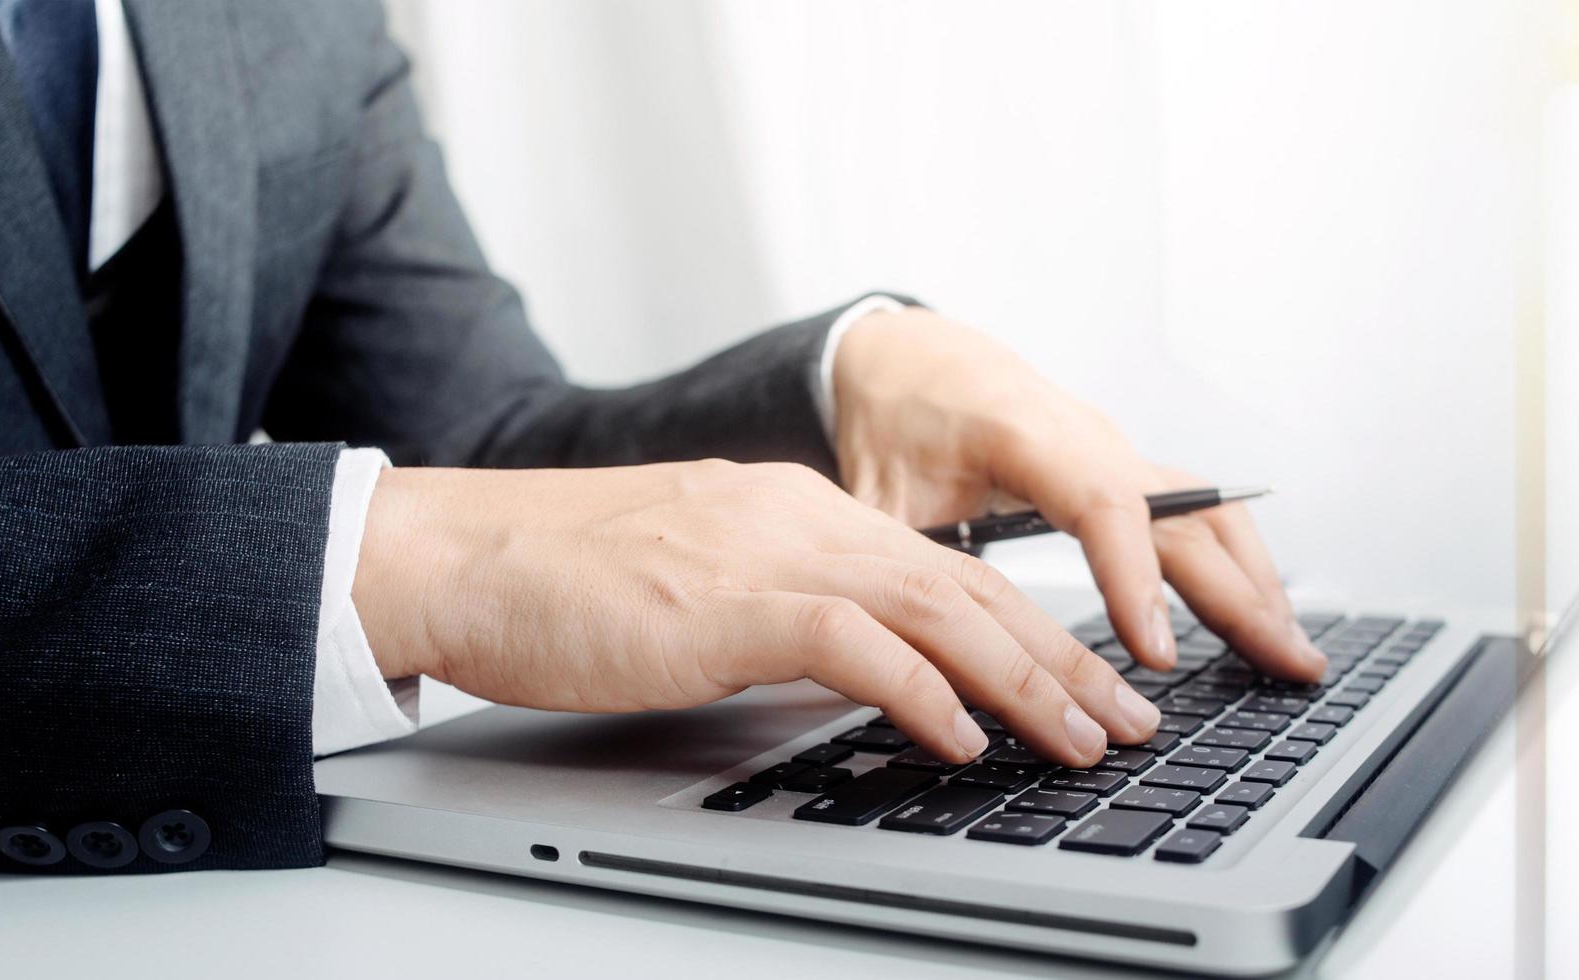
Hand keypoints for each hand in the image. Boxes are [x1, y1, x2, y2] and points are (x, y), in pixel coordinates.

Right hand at [355, 461, 1157, 767]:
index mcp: (800, 511)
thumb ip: (787, 618)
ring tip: (1083, 737)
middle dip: (1062, 659)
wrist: (450, 558)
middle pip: (969, 588)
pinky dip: (923, 691)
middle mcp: (802, 518)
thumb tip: (862, 678)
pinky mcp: (726, 602)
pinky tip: (964, 737)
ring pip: (937, 610)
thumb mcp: (701, 592)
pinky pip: (856, 644)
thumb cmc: (556, 586)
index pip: (948, 571)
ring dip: (1024, 681)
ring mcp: (767, 553)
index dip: (1032, 629)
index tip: (1090, 683)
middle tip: (1127, 720)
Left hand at [827, 308, 1323, 680]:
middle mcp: (1091, 438)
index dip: (1134, 578)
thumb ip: (893, 562)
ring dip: (1257, 585)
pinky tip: (1262, 617)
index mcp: (1027, 432)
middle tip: (1286, 665)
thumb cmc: (893, 414)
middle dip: (1240, 596)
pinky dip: (1238, 567)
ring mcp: (1118, 452)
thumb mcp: (872, 489)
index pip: (1104, 504)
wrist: (911, 356)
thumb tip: (895, 650)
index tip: (1154, 653)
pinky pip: (1200, 515)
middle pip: (1185, 516)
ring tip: (1295, 655)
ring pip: (1209, 514)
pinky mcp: (1127, 471)